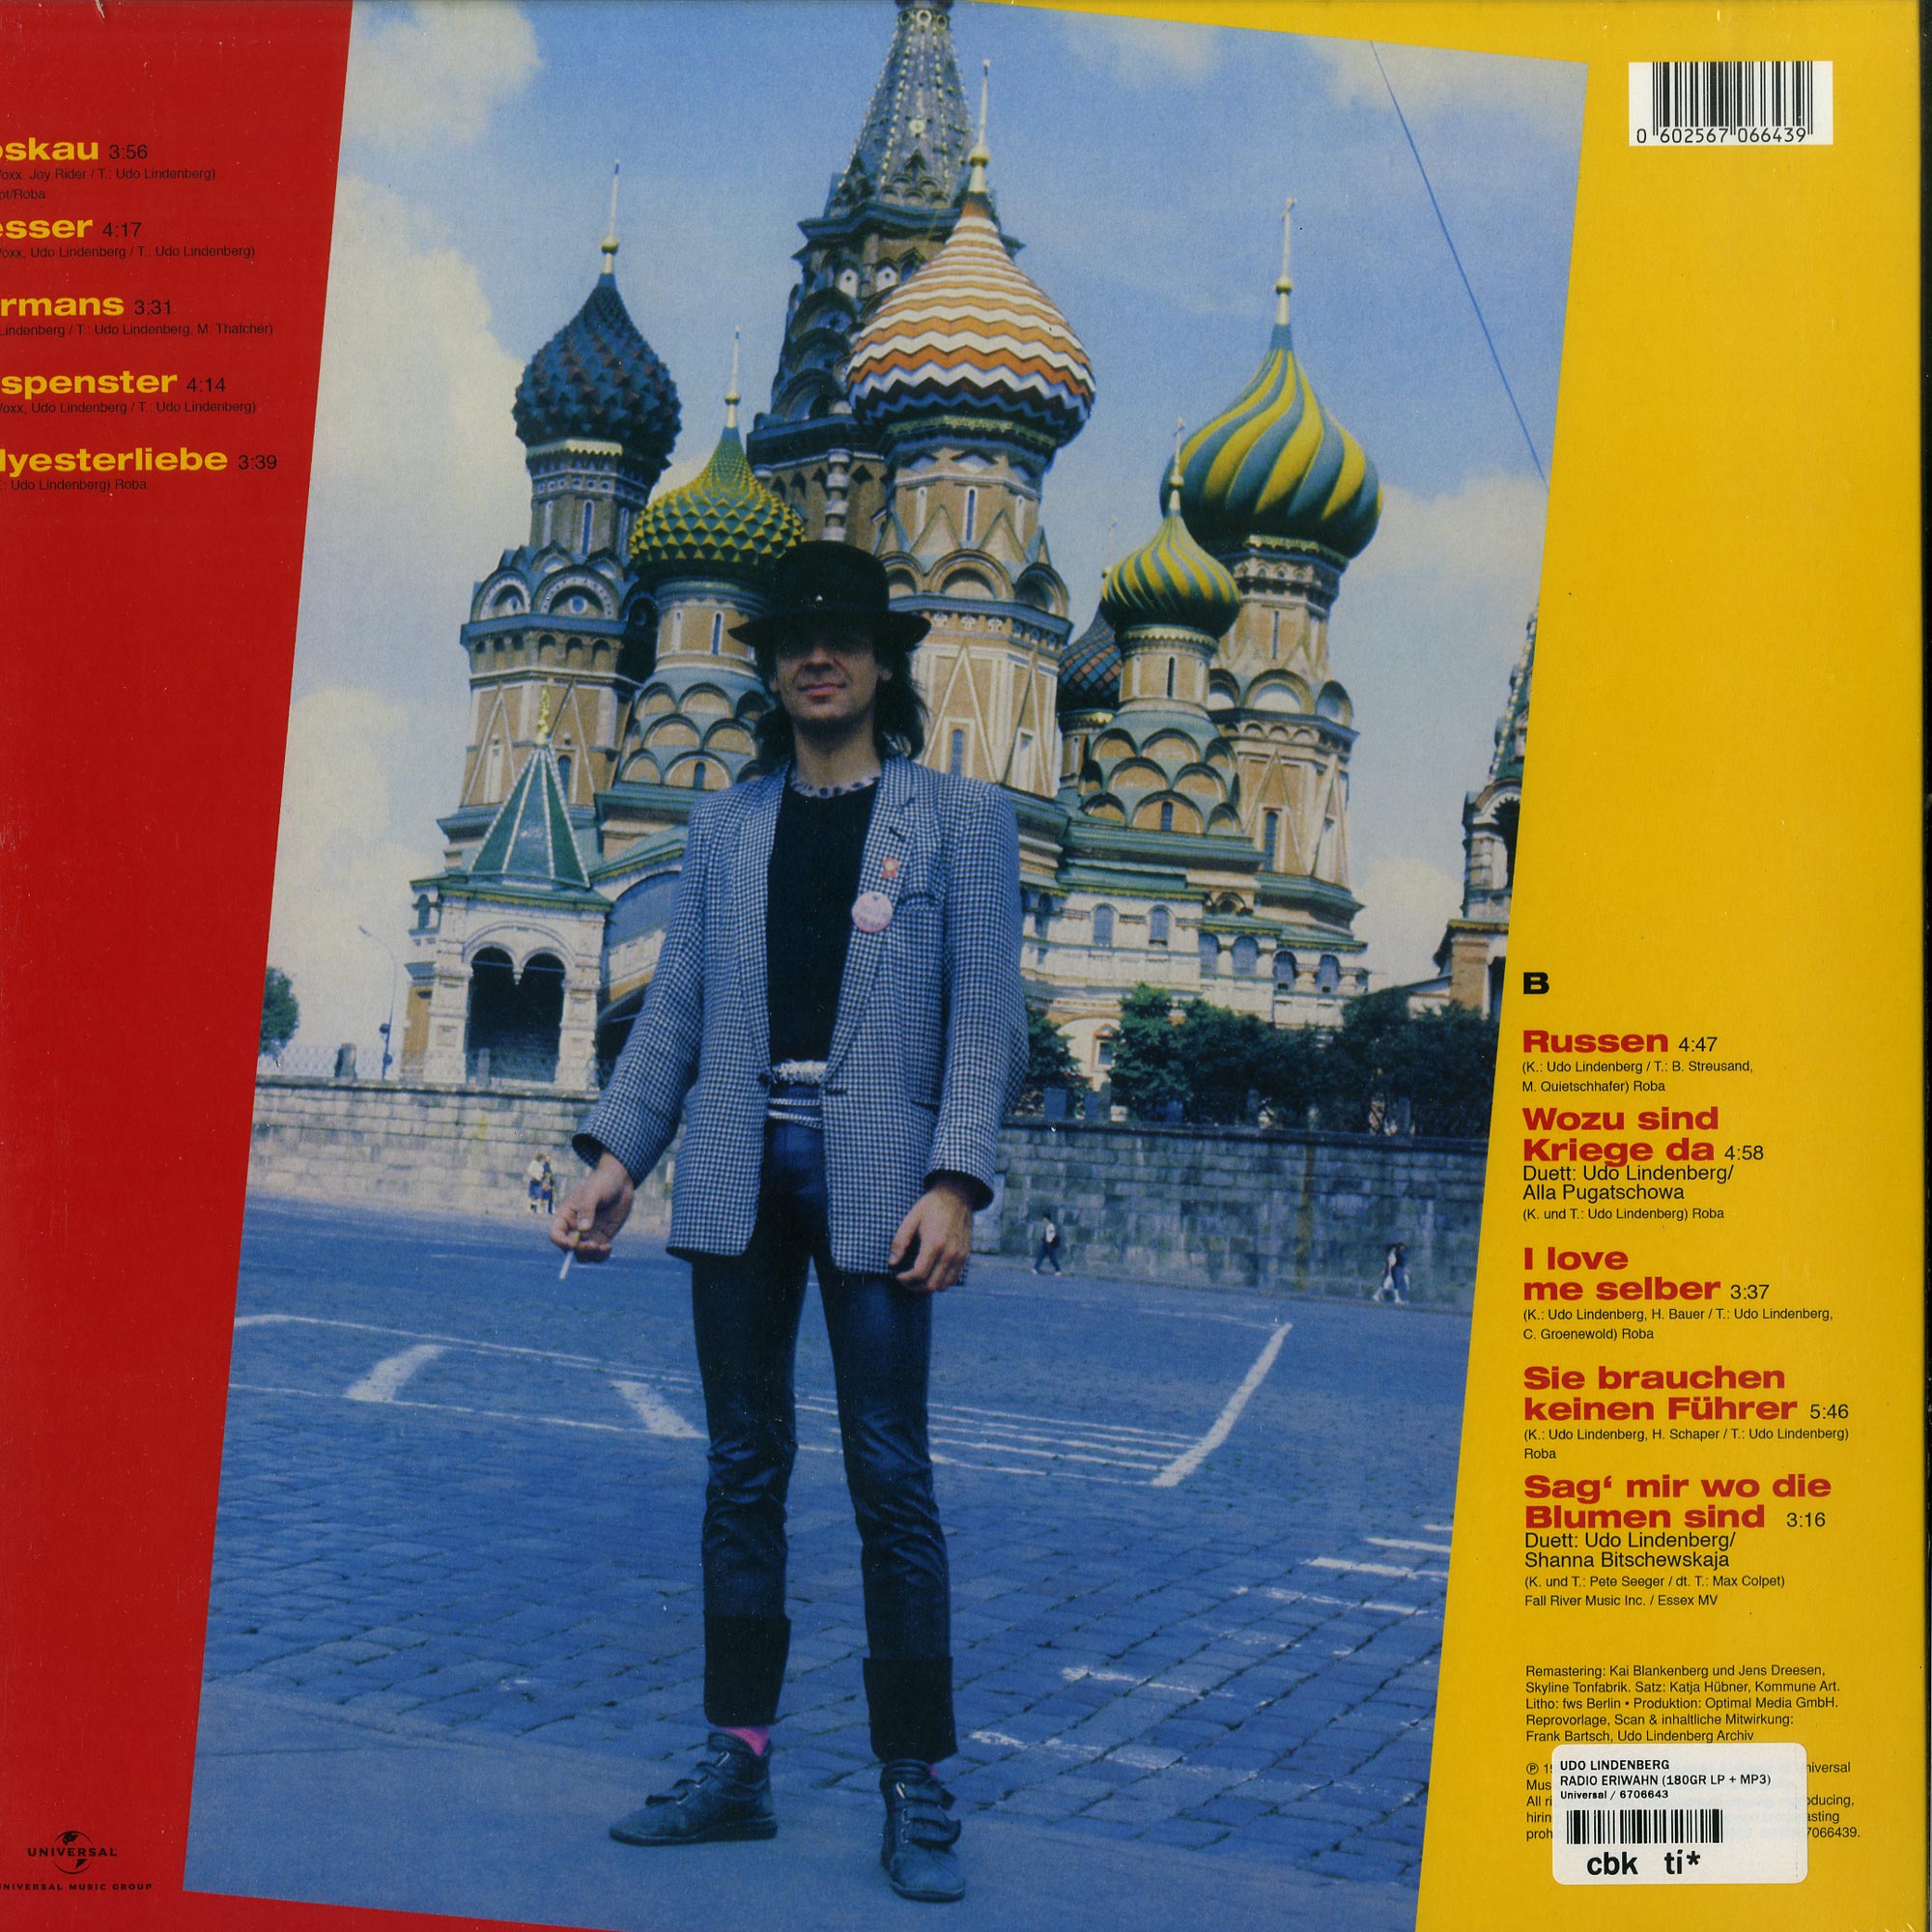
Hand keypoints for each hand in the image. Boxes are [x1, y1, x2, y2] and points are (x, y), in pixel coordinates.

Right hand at [550, 1153, 635, 1263]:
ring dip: (591, 1255)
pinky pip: (598, 1254)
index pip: (556, 1234)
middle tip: (594, 1245)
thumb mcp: (594, 1192)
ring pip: (583, 1254)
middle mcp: (574, 1227)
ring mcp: (588, 1233)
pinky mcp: (602, 1237)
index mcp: (566, 1215)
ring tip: (604, 1247)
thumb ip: (587, 1210)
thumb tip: (583, 1230)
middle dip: (579, 1250)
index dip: (561, 1242)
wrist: (621, 1180)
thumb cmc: (603, 1182)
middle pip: (569, 1248)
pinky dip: (601, 1256)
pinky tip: (609, 1247)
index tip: (574, 1243)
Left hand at [889, 1176, 975, 1292]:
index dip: (905, 1279)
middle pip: (931, 1284)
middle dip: (914, 1287)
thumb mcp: (911, 1218)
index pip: (919, 1273)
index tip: (898, 1275)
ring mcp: (960, 1256)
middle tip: (905, 1280)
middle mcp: (950, 1253)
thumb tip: (892, 1263)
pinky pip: (954, 1279)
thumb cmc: (931, 1206)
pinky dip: (941, 1282)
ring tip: (916, 1279)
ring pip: (944, 1285)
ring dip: (928, 1287)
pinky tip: (931, 1274)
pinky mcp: (965, 1256)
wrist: (957, 1195)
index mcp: (934, 1243)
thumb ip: (900, 1241)